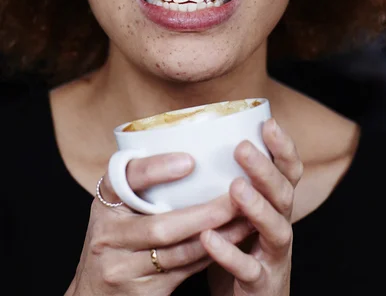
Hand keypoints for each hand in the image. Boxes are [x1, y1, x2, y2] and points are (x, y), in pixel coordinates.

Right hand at [65, 152, 253, 295]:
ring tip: (246, 217)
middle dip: (205, 212)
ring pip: (179, 252)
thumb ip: (141, 184)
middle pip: (161, 225)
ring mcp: (122, 269)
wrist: (91, 294)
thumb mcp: (117, 207)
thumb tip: (194, 151)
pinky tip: (232, 241)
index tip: (189, 160)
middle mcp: (108, 236)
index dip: (156, 170)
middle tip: (238, 195)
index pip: (125, 179)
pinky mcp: (141, 293)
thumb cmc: (115, 237)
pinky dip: (210, 254)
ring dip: (218, 235)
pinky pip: (183, 271)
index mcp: (104, 203)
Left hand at [200, 118, 302, 295]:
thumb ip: (230, 181)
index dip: (284, 148)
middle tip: (242, 147)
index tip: (269, 122)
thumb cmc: (240, 248)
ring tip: (235, 187)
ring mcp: (273, 256)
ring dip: (257, 207)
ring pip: (276, 229)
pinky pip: (249, 269)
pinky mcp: (261, 284)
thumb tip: (199, 138)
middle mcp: (281, 226)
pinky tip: (209, 236)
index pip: (289, 172)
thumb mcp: (240, 211)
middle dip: (265, 170)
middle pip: (284, 194)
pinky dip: (229, 253)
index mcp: (277, 205)